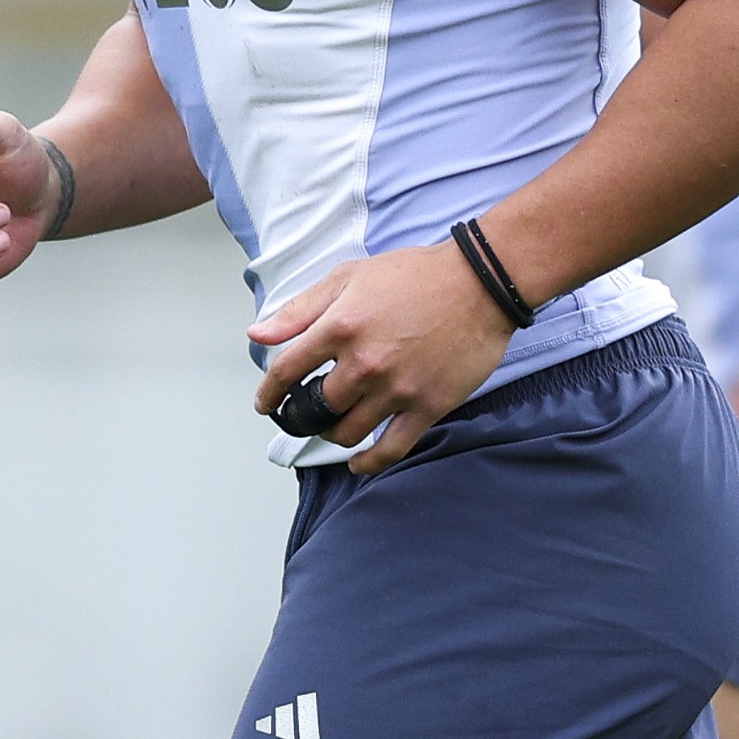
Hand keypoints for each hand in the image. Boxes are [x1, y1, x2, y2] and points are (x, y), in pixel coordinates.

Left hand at [247, 240, 512, 474]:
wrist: (480, 283)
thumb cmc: (416, 275)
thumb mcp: (349, 277)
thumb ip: (300, 309)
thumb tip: (258, 335)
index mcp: (339, 326)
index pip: (285, 371)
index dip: (268, 394)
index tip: (264, 405)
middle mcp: (363, 362)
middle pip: (316, 407)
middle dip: (305, 414)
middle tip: (307, 414)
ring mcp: (395, 388)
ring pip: (347, 432)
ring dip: (334, 434)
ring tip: (334, 427)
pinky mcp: (426, 406)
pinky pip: (390, 449)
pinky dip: (369, 463)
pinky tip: (358, 462)